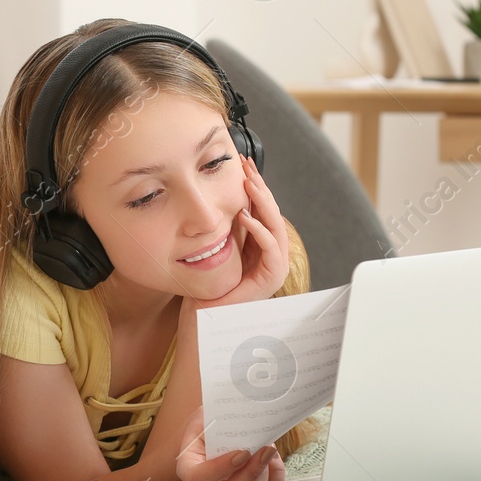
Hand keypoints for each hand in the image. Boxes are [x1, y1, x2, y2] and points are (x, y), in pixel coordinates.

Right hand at [174, 405, 284, 480]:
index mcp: (189, 468)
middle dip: (251, 473)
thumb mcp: (207, 415)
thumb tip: (246, 416)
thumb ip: (219, 419)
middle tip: (265, 450)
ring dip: (265, 468)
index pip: (198, 478)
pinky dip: (276, 476)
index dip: (220, 469)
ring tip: (267, 445)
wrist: (218, 428)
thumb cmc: (210, 422)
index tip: (243, 452)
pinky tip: (273, 459)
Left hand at [197, 154, 289, 308]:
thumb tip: (223, 193)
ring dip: (262, 203)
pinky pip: (271, 248)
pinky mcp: (272, 277)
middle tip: (247, 167)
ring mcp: (275, 266)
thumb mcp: (219, 244)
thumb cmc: (207, 283)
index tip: (243, 165)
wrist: (204, 315)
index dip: (255, 186)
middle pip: (272, 214)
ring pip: (276, 226)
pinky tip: (245, 216)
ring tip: (249, 184)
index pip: (262, 210)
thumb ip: (227, 224)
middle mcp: (272, 254)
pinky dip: (259, 230)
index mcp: (261, 245)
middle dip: (260, 188)